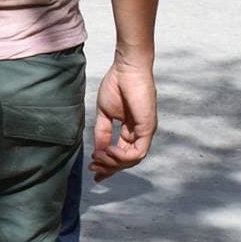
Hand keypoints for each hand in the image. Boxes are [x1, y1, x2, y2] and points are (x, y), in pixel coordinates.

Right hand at [91, 58, 155, 180]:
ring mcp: (145, 132)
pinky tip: (109, 151)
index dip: (108, 165)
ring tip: (99, 158)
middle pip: (127, 161)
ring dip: (113, 163)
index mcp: (131, 130)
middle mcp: (140, 133)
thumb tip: (98, 151)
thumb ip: (102, 133)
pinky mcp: (147, 128)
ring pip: (132, 160)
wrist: (126, 69)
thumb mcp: (105, 114)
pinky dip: (122, 156)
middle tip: (93, 167)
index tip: (93, 171)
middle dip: (108, 167)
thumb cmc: (116, 85)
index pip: (122, 154)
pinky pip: (138, 152)